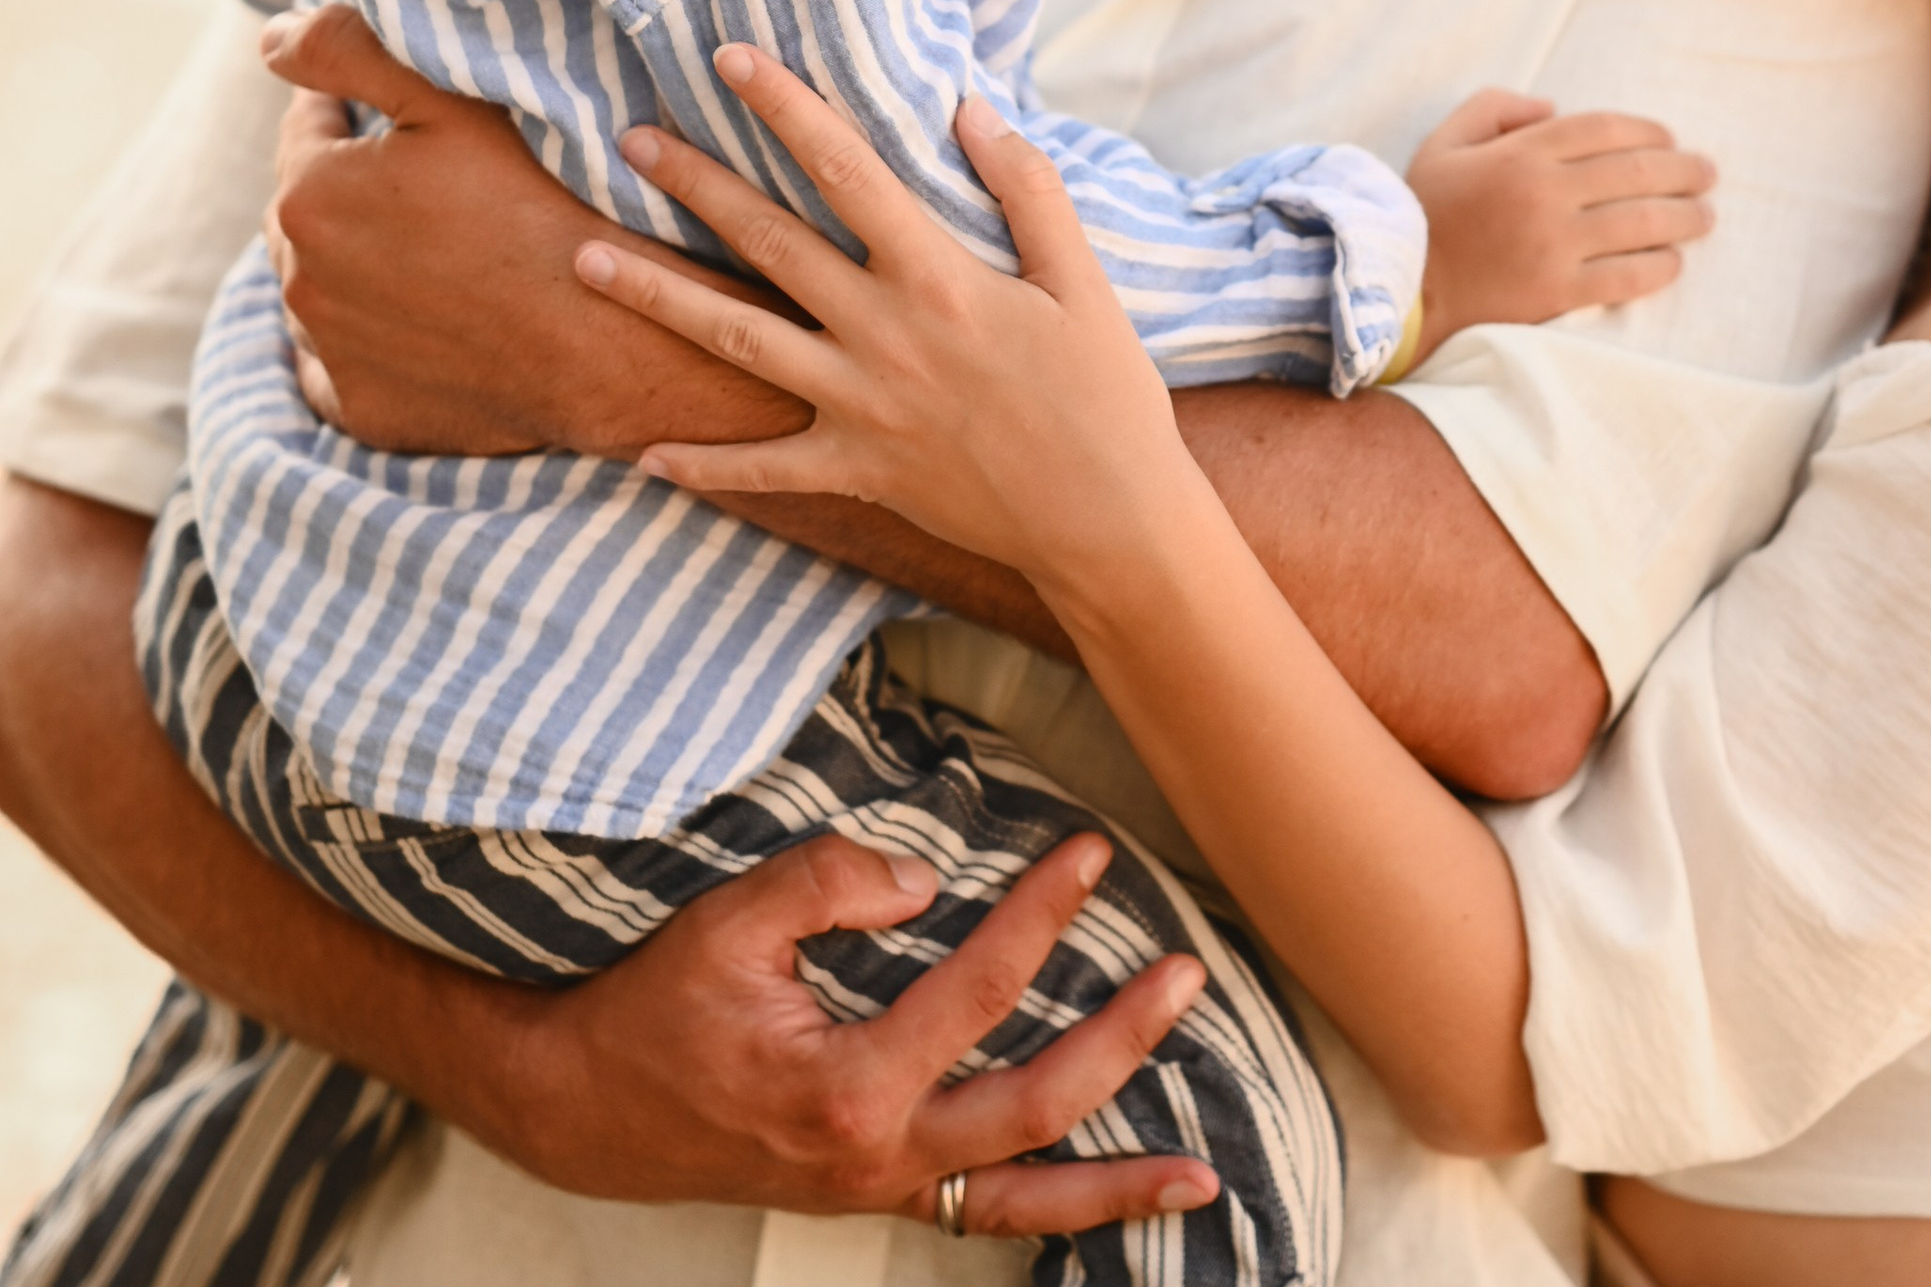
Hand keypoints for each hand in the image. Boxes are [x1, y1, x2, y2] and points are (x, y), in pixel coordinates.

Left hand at [260, 5, 809, 457]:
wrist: (599, 343)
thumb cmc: (539, 210)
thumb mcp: (454, 103)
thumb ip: (349, 52)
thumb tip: (270, 35)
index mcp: (310, 194)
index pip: (307, 124)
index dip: (353, 105)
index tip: (403, 109)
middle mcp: (299, 277)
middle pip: (306, 207)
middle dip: (348, 185)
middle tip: (425, 178)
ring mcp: (329, 352)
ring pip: (318, 286)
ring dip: (352, 261)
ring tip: (430, 247)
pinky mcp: (363, 410)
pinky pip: (338, 365)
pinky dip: (364, 340)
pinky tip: (418, 320)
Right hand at [473, 828, 1218, 1226]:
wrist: (588, 1108)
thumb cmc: (659, 1008)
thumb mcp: (730, 921)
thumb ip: (831, 883)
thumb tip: (930, 883)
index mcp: (844, 1086)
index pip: (978, 990)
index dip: (1042, 916)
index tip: (1090, 855)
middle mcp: (876, 1155)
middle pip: (1034, 1108)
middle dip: (1121, 1043)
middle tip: (1188, 974)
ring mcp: (879, 1188)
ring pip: (1020, 1200)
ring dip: (1115, 1187)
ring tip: (1202, 1173)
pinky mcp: (876, 1193)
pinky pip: (982, 1215)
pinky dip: (1055, 1212)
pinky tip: (1112, 1199)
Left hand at [567, 46, 1191, 590]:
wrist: (1111, 523)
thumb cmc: (1108, 396)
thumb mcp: (1084, 282)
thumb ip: (1028, 189)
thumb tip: (970, 109)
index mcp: (940, 278)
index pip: (846, 170)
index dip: (786, 108)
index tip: (731, 59)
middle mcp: (885, 335)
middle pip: (769, 243)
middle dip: (695, 183)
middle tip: (628, 139)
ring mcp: (861, 407)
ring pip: (736, 340)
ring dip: (655, 298)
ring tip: (583, 260)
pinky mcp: (857, 469)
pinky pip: (764, 467)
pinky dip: (703, 464)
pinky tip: (644, 453)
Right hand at [1406, 88, 1714, 358]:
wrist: (1402, 290)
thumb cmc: (1423, 213)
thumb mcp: (1445, 141)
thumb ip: (1494, 107)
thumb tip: (1551, 105)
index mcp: (1522, 152)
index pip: (1607, 129)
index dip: (1650, 131)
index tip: (1671, 140)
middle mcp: (1545, 193)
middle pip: (1638, 171)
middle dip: (1684, 170)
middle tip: (1707, 175)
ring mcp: (1554, 245)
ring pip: (1644, 222)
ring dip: (1687, 217)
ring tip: (1705, 216)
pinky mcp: (1557, 292)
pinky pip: (1628, 276)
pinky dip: (1660, 266)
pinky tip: (1672, 261)